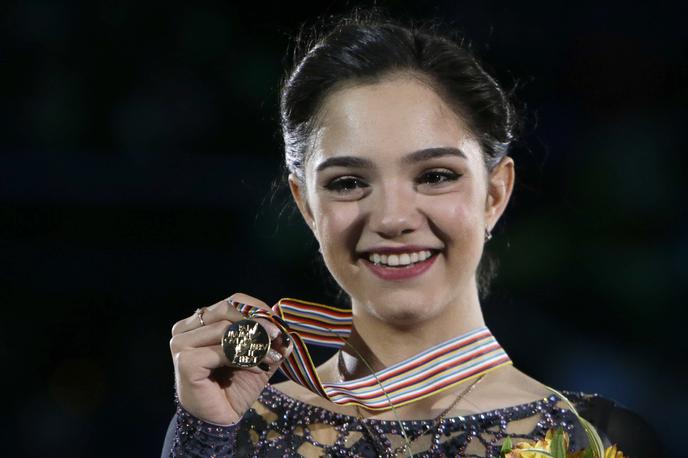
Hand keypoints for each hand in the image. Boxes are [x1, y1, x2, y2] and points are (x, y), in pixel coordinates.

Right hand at [169, 293, 291, 424]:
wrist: (219, 419)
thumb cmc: (235, 386)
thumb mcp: (257, 356)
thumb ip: (269, 340)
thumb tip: (287, 330)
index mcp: (199, 322)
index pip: (231, 301)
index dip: (256, 309)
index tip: (278, 324)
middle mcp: (185, 328)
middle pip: (225, 309)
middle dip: (256, 323)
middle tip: (277, 336)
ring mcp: (181, 344)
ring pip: (224, 328)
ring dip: (252, 343)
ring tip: (269, 358)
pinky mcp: (185, 361)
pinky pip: (221, 350)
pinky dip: (243, 358)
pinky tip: (257, 369)